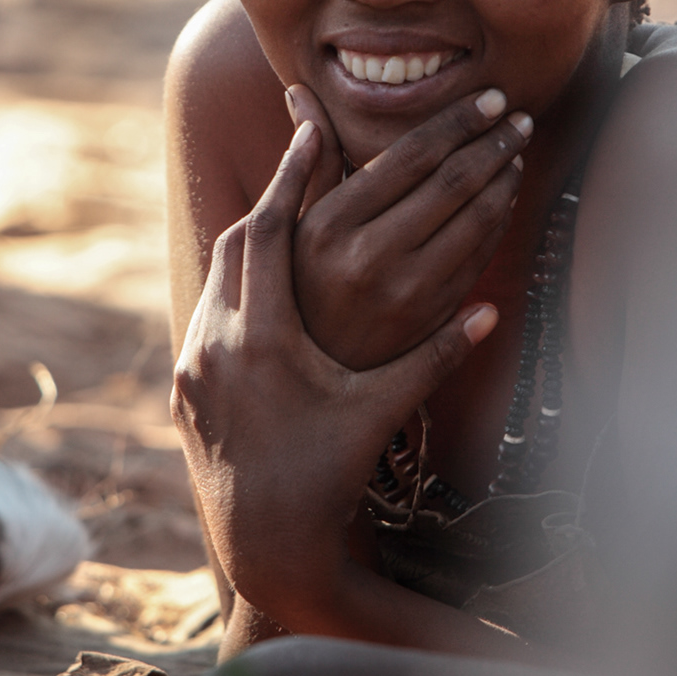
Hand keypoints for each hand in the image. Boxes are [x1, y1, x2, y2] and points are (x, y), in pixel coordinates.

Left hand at [172, 119, 498, 627]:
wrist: (265, 545)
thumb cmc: (330, 476)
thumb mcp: (381, 412)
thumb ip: (433, 357)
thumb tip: (493, 312)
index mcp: (263, 338)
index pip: (271, 231)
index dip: (292, 176)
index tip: (307, 130)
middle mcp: (216, 342)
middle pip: (238, 241)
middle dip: (273, 193)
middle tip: (300, 148)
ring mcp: (192, 363)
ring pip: (217, 275)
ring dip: (254, 236)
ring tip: (286, 203)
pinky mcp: (184, 385)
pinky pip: (208, 311)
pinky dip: (235, 281)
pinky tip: (261, 276)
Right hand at [285, 85, 532, 369]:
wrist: (310, 370)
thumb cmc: (296, 284)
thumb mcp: (288, 224)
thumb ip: (307, 159)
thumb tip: (299, 92)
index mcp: (329, 224)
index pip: (411, 156)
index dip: (457, 121)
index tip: (490, 98)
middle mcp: (368, 256)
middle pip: (452, 183)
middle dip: (494, 144)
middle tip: (519, 118)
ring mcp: (405, 291)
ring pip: (475, 220)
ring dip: (505, 180)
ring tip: (516, 150)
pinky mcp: (431, 318)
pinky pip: (480, 258)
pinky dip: (500, 221)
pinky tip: (506, 196)